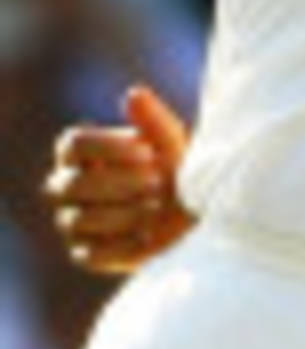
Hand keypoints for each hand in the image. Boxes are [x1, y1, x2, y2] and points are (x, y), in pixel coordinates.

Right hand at [44, 85, 193, 274]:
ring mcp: (73, 222)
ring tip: (158, 207)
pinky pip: (92, 254)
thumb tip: (134, 94)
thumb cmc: (177, 169)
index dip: (108, 148)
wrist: (195, 214)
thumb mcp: (173, 144)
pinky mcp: (87, 254)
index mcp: (80, 154)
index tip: (148, 153)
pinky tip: (151, 236)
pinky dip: (123, 245)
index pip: (72, 145)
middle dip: (117, 183)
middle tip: (157, 182)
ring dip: (123, 213)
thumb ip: (154, 121)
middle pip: (72, 185)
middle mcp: (67, 187)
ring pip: (79, 220)